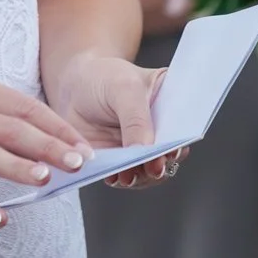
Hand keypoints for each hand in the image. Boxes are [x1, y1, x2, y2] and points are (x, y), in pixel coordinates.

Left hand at [52, 54, 186, 188]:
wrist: (73, 84)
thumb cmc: (104, 77)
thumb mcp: (123, 88)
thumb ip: (136, 120)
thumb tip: (145, 152)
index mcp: (171, 104)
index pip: (184, 127)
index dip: (180, 141)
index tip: (171, 151)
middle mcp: (161, 129)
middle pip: (170, 154)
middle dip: (161, 165)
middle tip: (151, 168)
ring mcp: (141, 146)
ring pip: (151, 171)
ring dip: (142, 177)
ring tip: (127, 176)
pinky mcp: (122, 159)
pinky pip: (128, 176)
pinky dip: (122, 179)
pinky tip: (114, 177)